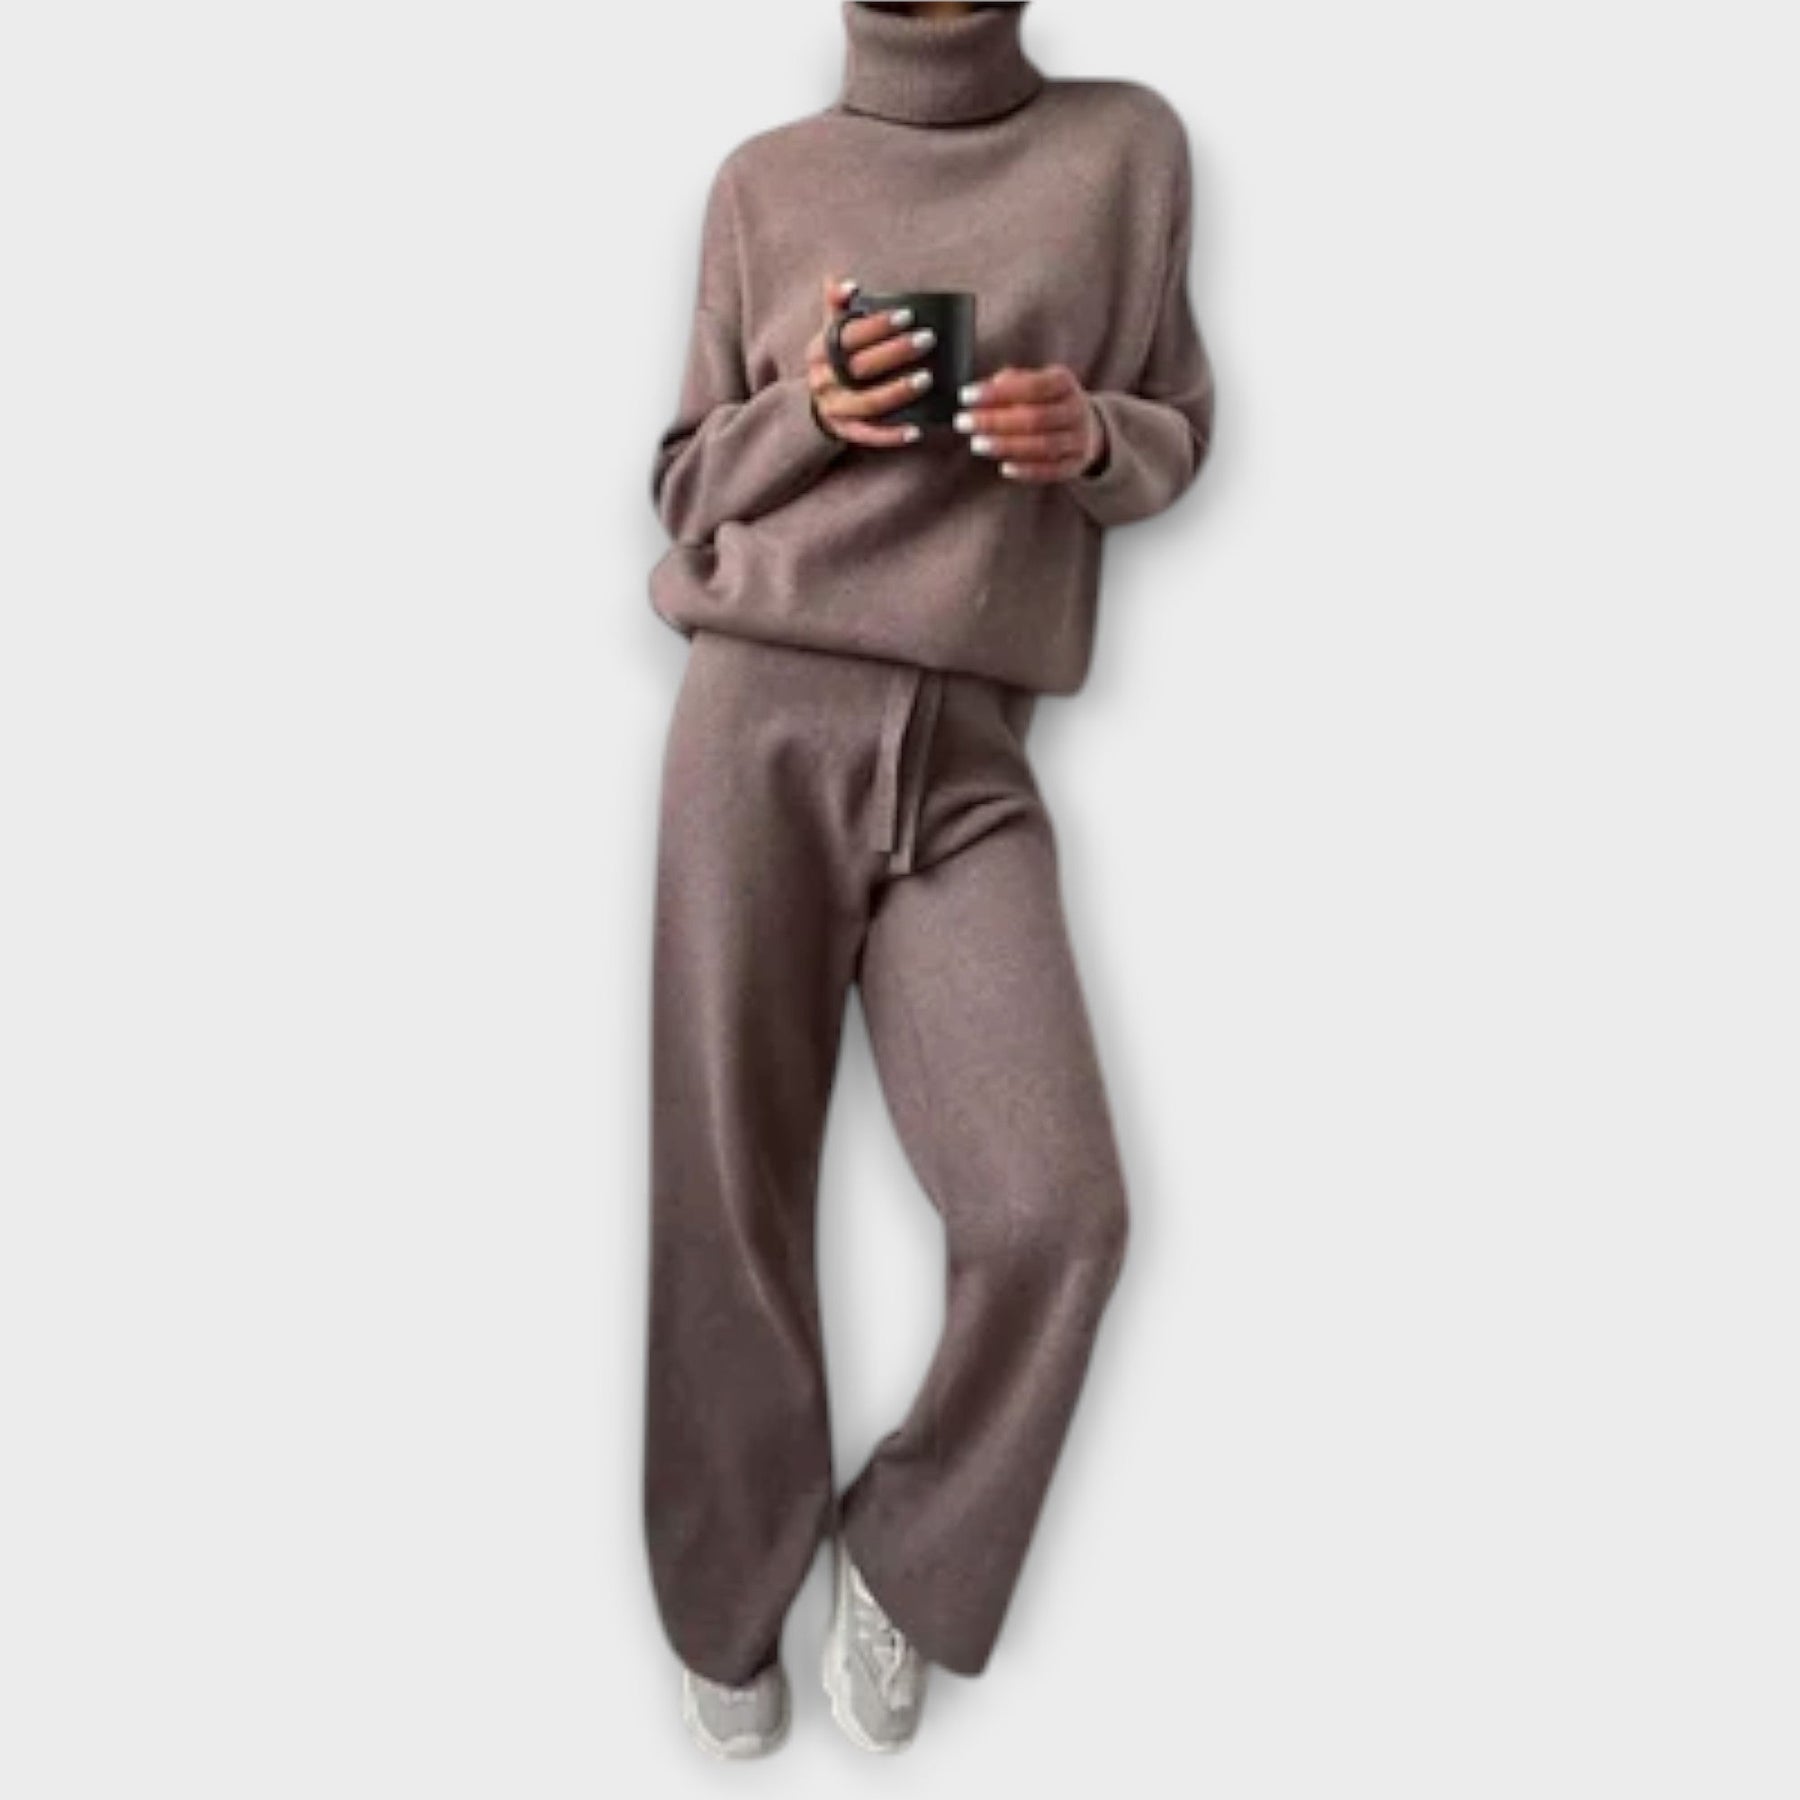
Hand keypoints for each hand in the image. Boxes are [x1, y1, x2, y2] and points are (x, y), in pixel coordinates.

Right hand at [806, 275, 937, 448]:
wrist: (821, 399)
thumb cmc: (836, 357)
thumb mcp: (832, 329)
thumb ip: (837, 305)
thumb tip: (847, 284)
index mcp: (817, 350)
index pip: (847, 335)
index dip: (877, 325)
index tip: (907, 315)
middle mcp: (821, 380)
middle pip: (858, 368)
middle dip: (895, 353)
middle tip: (927, 340)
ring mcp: (833, 409)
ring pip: (866, 403)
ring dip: (898, 391)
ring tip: (927, 379)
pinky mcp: (845, 432)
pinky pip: (869, 436)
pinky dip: (892, 435)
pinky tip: (917, 430)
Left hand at [953, 364, 1108, 481]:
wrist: (1087, 426)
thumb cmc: (1046, 401)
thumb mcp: (1032, 382)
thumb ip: (1007, 384)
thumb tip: (979, 392)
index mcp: (1064, 382)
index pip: (1031, 386)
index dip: (997, 392)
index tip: (965, 396)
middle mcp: (1076, 409)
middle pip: (1035, 418)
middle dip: (995, 421)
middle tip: (963, 422)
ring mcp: (1079, 439)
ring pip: (1043, 446)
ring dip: (1007, 446)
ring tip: (977, 444)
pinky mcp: (1076, 464)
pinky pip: (1051, 471)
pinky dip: (1027, 471)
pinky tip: (1004, 467)